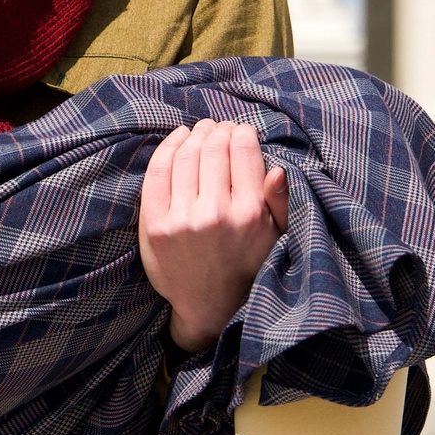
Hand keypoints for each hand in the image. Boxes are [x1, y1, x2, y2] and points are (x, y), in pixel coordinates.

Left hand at [138, 119, 287, 352]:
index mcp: (249, 214)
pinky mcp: (154, 224)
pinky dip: (167, 148)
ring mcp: (182, 219)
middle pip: (213, 148)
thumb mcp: (276, 239)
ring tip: (199, 131)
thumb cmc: (246, 266)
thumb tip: (277, 169)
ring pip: (186, 155)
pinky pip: (158, 172)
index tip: (240, 131)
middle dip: (217, 130)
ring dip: (194, 135)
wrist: (207, 306)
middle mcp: (215, 213)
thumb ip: (279, 203)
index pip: (243, 151)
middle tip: (218, 127)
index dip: (241, 132)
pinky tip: (177, 140)